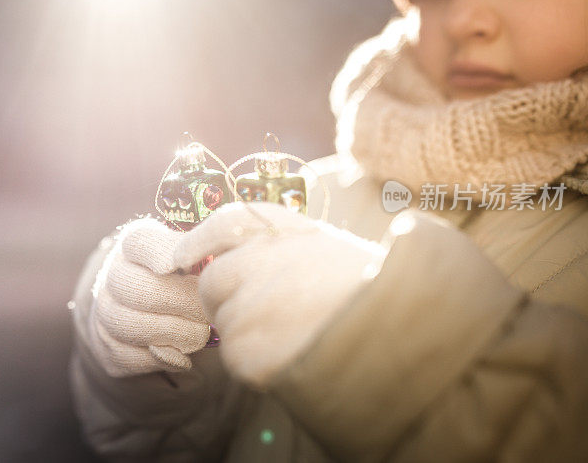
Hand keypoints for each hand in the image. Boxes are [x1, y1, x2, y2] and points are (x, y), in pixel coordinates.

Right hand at [88, 217, 210, 376]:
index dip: (157, 251)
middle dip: (178, 302)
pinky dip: (160, 357)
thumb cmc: (187, 281)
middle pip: (135, 287)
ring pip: (128, 324)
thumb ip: (207, 254)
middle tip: (206, 312)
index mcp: (136, 246)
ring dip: (172, 332)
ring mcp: (105, 313)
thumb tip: (216, 257)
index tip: (175, 265)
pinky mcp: (109, 349)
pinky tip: (184, 356)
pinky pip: (128, 355)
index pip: (139, 242)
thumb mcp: (196, 258)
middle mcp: (113, 276)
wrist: (155, 317)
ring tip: (201, 335)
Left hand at [174, 202, 385, 385]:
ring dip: (247, 331)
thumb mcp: (329, 249)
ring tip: (297, 333)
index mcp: (282, 229)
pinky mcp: (249, 351)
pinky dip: (258, 362)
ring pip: (225, 323)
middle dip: (228, 298)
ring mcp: (250, 306)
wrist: (406, 334)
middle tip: (268, 311)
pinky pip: (237, 358)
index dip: (198, 239)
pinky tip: (296, 355)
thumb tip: (231, 259)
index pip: (225, 223)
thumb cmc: (375, 292)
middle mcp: (257, 261)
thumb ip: (281, 247)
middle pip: (213, 282)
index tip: (182, 256)